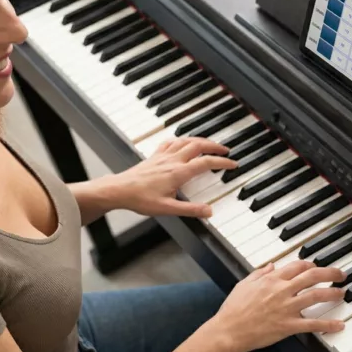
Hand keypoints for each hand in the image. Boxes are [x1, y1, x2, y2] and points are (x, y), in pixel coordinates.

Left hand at [109, 137, 236, 217]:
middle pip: (198, 145)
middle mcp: (172, 161)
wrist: (119, 190)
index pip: (206, 163)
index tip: (233, 164)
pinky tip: (182, 142)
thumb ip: (190, 210)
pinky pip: (171, 142)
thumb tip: (209, 211)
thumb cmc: (140, 199)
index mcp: (178, 172)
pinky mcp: (154, 156)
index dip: (222, 162)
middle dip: (214, 146)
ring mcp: (163, 156)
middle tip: (225, 150)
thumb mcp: (168, 209)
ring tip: (209, 143)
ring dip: (200, 140)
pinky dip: (181, 139)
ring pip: (186, 140)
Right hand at [206, 261, 347, 351]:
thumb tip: (270, 266)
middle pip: (312, 276)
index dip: (311, 264)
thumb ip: (259, 273)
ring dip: (333, 293)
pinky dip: (328, 324)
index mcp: (271, 280)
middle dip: (330, 273)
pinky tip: (339, 324)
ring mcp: (286, 308)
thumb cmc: (232, 310)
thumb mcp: (243, 284)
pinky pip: (312, 324)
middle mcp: (282, 290)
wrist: (228, 331)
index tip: (317, 266)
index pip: (297, 266)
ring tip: (342, 293)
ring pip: (316, 296)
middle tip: (340, 274)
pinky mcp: (288, 326)